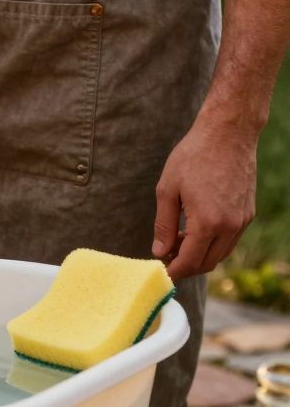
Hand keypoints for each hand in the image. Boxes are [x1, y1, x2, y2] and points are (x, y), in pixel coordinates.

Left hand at [152, 120, 257, 279]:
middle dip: (185, 266)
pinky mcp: (247, 213)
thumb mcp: (167, 190)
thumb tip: (160, 251)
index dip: (173, 271)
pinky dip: (211, 243)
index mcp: (208, 222)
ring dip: (198, 255)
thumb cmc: (193, 157)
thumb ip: (163, 224)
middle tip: (165, 258)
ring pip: (220, 254)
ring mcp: (242, 221)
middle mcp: (230, 226)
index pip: (190, 262)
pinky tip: (193, 230)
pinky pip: (229, 240)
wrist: (228, 134)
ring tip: (176, 241)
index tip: (159, 272)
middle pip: (207, 263)